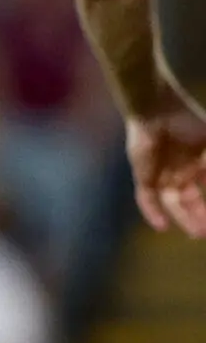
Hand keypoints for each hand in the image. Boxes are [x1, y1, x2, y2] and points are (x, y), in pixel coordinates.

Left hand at [129, 105, 205, 236]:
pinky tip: (162, 227)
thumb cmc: (188, 121)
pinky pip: (146, 199)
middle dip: (199, 217)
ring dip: (183, 218)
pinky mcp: (143, 175)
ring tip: (196, 233)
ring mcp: (161, 174)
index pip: (205, 192)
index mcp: (196, 165)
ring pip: (172, 203)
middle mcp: (179, 172)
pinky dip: (153, 213)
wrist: (157, 109)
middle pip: (189, 201)